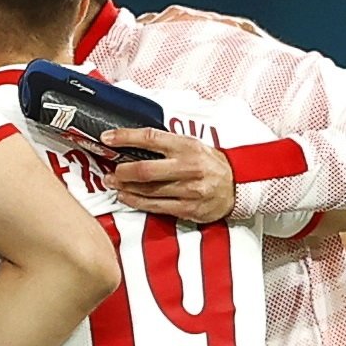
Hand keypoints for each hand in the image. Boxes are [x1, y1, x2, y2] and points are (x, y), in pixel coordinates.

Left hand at [106, 118, 234, 225]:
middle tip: (110, 171)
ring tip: (113, 184)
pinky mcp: (187, 209)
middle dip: (121, 171)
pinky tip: (126, 197)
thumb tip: (133, 142)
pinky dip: (136, 202)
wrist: (237, 187)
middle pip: (144, 170)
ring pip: (147, 191)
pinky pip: (155, 207)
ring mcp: (188, 190)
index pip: (151, 138)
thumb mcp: (193, 145)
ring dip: (125, 188)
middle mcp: (188, 168)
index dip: (125, 137)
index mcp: (187, 146)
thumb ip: (166, 144)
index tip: (108, 138)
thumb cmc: (210, 164)